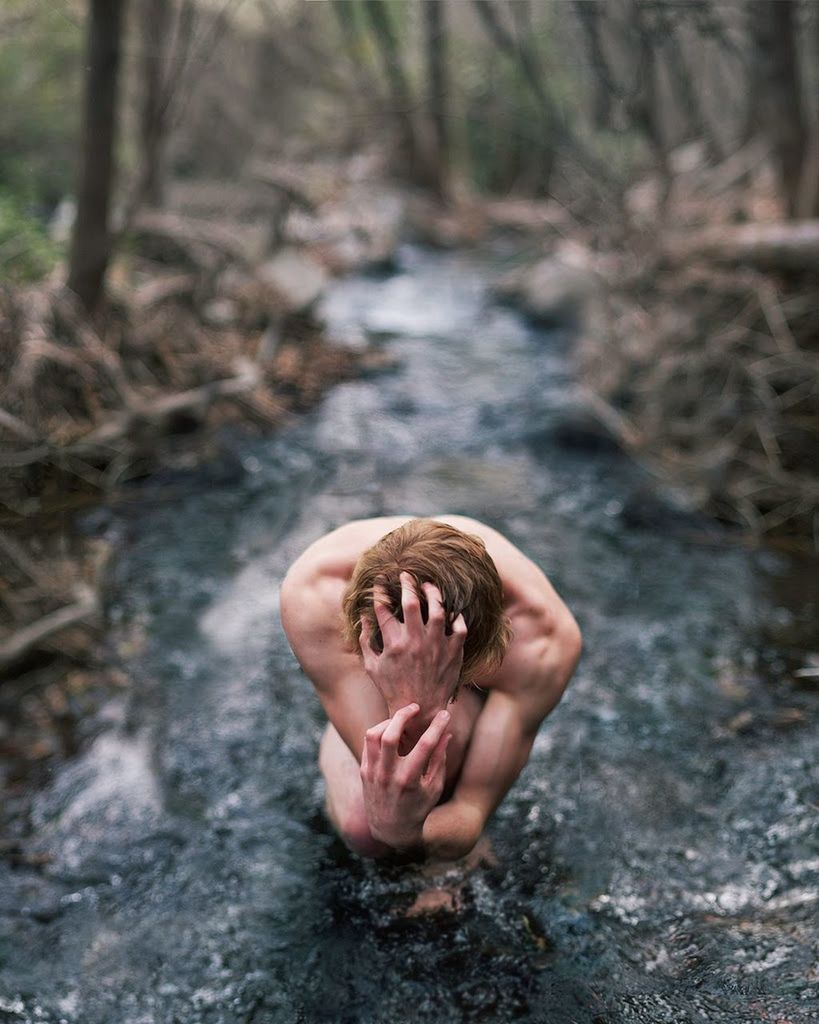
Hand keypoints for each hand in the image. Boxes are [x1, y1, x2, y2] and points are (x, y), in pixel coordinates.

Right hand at [359, 572, 466, 711]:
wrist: (420, 709)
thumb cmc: (393, 688)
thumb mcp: (372, 667)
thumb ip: (366, 641)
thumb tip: (362, 617)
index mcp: (393, 644)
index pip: (383, 610)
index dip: (379, 592)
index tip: (380, 582)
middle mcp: (415, 642)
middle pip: (411, 603)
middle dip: (406, 584)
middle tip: (406, 575)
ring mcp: (436, 646)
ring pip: (438, 610)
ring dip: (433, 593)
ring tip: (429, 586)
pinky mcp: (453, 652)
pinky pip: (460, 627)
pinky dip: (457, 616)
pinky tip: (451, 610)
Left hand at [360, 703, 451, 850]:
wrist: (391, 830)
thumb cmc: (419, 808)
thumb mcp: (434, 787)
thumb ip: (439, 759)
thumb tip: (447, 733)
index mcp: (409, 780)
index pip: (425, 745)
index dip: (437, 726)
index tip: (446, 714)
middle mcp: (388, 775)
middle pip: (391, 734)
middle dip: (404, 715)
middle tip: (416, 707)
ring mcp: (372, 773)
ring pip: (373, 734)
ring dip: (388, 721)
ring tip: (401, 718)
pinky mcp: (364, 771)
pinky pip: (367, 742)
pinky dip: (379, 731)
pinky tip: (390, 730)